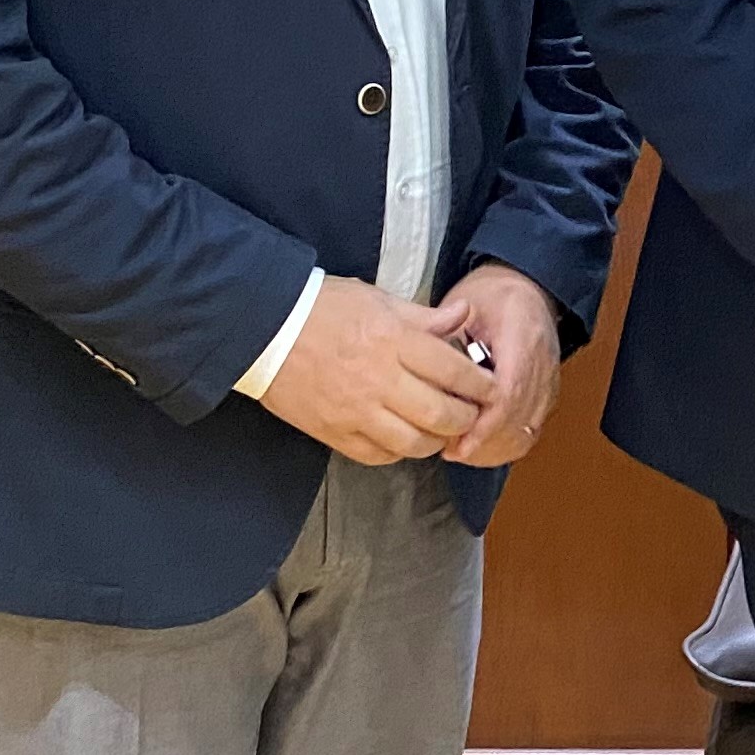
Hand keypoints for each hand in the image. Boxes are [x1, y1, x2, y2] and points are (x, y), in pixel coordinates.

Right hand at [258, 275, 494, 466]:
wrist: (263, 330)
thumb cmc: (322, 308)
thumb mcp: (378, 299)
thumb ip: (424, 316)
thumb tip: (464, 315)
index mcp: (394, 340)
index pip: (454, 372)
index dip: (481, 385)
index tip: (491, 389)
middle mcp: (379, 379)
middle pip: (440, 414)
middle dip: (466, 419)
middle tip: (471, 414)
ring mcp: (356, 410)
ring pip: (413, 442)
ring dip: (435, 440)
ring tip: (441, 430)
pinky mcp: (334, 432)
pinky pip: (378, 455)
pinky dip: (398, 452)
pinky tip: (404, 438)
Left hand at [432, 261, 563, 467]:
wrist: (528, 289)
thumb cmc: (494, 296)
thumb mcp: (465, 304)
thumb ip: (448, 339)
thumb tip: (430, 380)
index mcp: (523, 337)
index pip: (509, 393)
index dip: (483, 424)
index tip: (458, 442)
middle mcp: (543, 363)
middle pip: (518, 419)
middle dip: (483, 443)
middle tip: (450, 450)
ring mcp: (549, 382)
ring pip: (526, 432)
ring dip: (493, 448)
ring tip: (461, 451)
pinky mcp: (547, 395)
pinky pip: (531, 431)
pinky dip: (505, 445)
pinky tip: (480, 448)